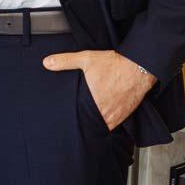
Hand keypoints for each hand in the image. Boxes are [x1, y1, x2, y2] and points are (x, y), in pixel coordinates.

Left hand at [42, 49, 156, 130]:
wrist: (138, 67)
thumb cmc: (113, 64)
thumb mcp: (86, 59)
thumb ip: (65, 61)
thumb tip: (46, 63)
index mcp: (92, 102)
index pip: (79, 119)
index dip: (74, 120)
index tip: (69, 119)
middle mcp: (104, 113)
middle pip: (91, 123)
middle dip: (85, 121)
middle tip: (80, 118)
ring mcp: (116, 116)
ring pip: (102, 126)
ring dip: (97, 123)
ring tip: (91, 118)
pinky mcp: (125, 115)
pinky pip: (114, 124)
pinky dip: (109, 121)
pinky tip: (104, 114)